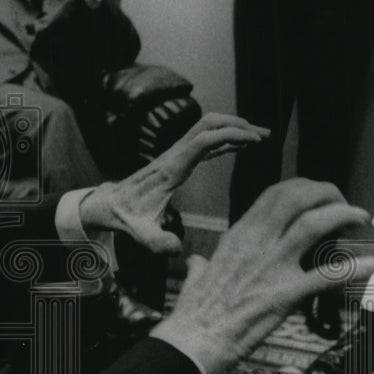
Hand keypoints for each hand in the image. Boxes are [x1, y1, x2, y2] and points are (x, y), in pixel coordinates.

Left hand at [79, 114, 268, 253]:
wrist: (108, 205)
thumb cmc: (126, 217)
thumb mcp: (140, 233)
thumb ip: (157, 242)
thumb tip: (175, 248)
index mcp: (171, 168)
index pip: (203, 139)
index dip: (230, 135)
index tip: (255, 140)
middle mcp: (174, 156)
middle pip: (207, 124)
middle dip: (236, 124)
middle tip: (264, 134)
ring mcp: (175, 156)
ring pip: (206, 130)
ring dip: (232, 129)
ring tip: (261, 137)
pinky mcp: (178, 161)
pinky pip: (204, 144)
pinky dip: (224, 141)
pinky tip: (240, 147)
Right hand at [150, 179, 373, 373]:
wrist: (195, 339)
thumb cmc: (195, 312)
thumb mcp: (197, 277)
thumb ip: (202, 265)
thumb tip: (197, 263)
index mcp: (238, 235)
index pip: (274, 195)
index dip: (303, 188)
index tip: (318, 195)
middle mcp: (256, 242)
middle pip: (296, 198)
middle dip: (326, 193)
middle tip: (342, 203)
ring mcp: (271, 266)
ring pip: (312, 224)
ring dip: (342, 216)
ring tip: (358, 219)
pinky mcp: (284, 294)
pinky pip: (326, 276)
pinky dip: (352, 268)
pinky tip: (370, 265)